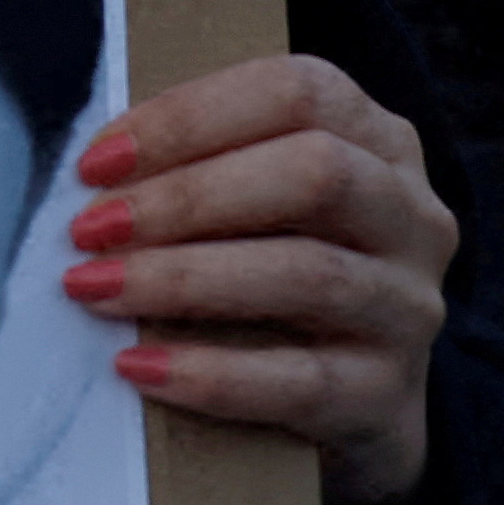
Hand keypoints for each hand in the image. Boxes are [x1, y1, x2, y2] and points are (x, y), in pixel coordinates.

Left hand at [61, 53, 454, 504]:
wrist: (351, 412)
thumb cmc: (276, 278)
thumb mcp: (259, 206)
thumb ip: (202, 168)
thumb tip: (94, 172)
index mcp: (379, 142)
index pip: (296, 93)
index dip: (190, 118)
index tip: (97, 162)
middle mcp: (412, 216)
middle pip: (315, 174)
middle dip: (187, 197)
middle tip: (91, 228)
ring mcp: (409, 307)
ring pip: (307, 274)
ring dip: (184, 278)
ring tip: (95, 288)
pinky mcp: (388, 396)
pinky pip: (300, 383)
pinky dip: (211, 374)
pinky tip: (138, 366)